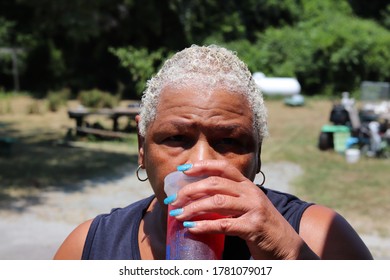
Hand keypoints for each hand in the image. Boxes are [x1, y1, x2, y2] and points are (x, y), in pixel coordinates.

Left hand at [166, 160, 317, 258]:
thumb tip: (199, 200)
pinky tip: (192, 227)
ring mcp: (253, 209)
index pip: (224, 168)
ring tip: (178, 214)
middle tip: (174, 199)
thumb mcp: (248, 206)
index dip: (202, 166)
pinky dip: (204, 225)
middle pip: (215, 183)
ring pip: (217, 202)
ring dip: (193, 207)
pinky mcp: (253, 227)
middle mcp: (251, 193)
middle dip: (190, 190)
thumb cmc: (262, 226)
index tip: (182, 169)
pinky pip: (224, 225)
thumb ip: (230, 199)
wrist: (287, 247)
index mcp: (248, 186)